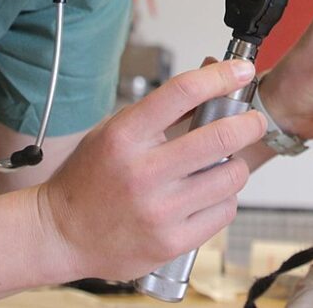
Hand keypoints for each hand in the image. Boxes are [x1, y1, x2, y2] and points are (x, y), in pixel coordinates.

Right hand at [36, 59, 265, 280]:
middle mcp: (142, 172)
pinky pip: (224, 211)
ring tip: (222, 164)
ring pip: (230, 176)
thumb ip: (161, 111)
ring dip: (235, 164)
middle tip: (253, 121)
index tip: (240, 71)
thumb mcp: (115, 131)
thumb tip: (211, 80)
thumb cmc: (88, 179)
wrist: (60, 234)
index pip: (182, 92)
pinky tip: (208, 195)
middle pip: (219, 136)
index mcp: (124, 136)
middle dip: (248, 123)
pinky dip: (224, 199)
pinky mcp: (171, 242)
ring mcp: (158, 211)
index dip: (219, 76)